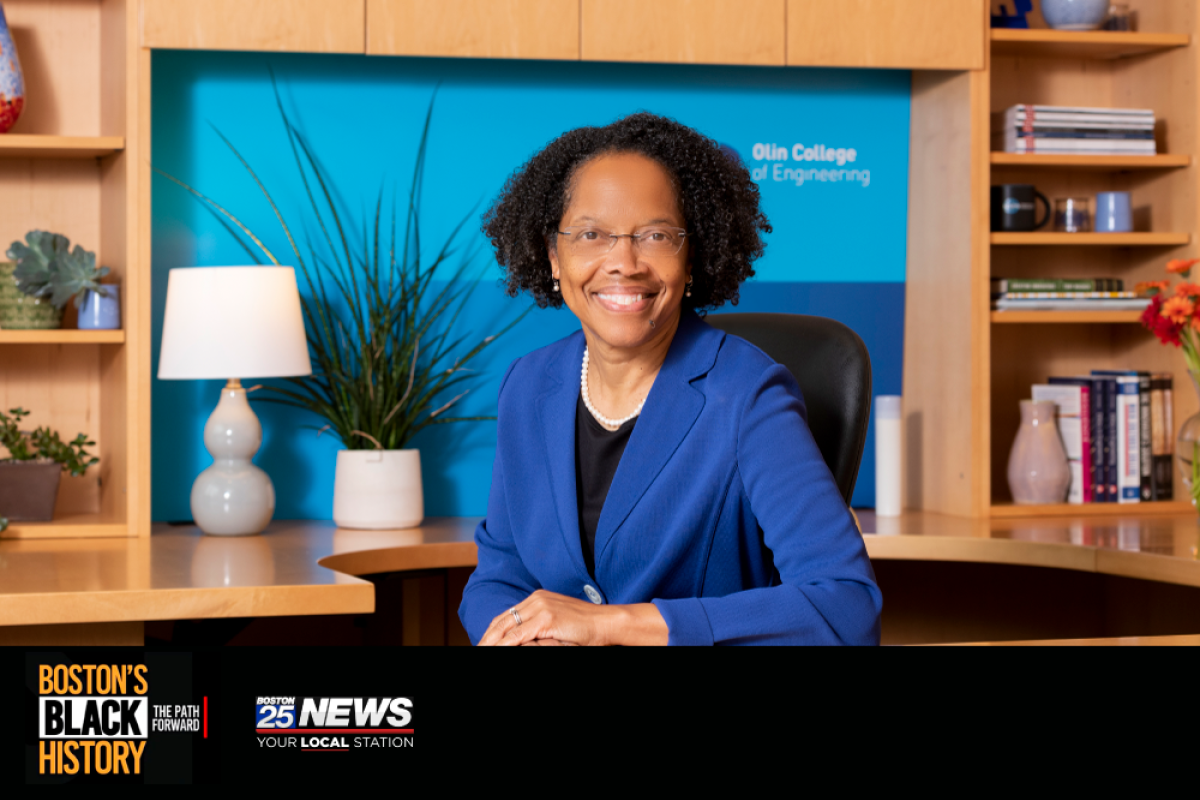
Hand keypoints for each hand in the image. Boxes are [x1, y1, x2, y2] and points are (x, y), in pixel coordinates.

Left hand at [478, 590, 668, 645]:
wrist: (607, 623)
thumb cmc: (586, 628)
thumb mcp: (557, 624)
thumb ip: (538, 628)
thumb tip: (518, 639)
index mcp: (537, 598)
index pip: (506, 616)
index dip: (492, 632)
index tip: (483, 644)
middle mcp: (535, 599)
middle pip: (501, 621)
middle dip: (487, 639)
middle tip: (477, 649)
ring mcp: (540, 607)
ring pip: (506, 628)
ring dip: (491, 643)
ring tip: (482, 650)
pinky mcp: (546, 618)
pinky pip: (517, 636)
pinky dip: (504, 645)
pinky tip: (496, 650)